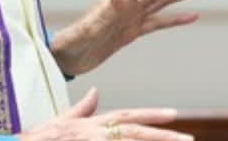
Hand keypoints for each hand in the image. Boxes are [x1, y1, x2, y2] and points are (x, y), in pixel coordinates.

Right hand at [21, 87, 193, 140]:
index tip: (174, 114)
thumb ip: (82, 108)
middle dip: (162, 135)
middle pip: (134, 131)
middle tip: (187, 139)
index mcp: (93, 123)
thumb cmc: (40, 138)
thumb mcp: (62, 119)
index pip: (128, 116)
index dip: (152, 115)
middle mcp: (95, 133)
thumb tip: (96, 91)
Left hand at [52, 0, 210, 75]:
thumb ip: (105, 10)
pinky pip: (159, 23)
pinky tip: (192, 15)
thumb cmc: (72, 42)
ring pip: (164, 1)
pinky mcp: (131, 32)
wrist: (65, 60)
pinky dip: (176, 18)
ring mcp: (131, 17)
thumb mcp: (89, 27)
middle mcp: (128, 4)